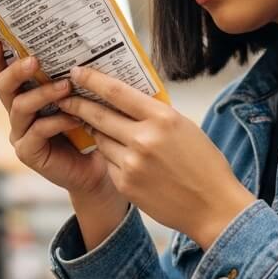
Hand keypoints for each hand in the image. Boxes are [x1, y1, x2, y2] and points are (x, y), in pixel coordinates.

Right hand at [0, 41, 123, 211]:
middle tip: (34, 60)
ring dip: (43, 94)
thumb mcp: (81, 97)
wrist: (98, 167)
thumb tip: (82, 44)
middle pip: (3, 87)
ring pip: (20, 107)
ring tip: (66, 86)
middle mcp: (17, 113)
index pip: (3, 73)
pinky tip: (76, 118)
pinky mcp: (28, 152)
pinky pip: (37, 131)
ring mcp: (20, 134)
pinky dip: (57, 122)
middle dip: (16, 71)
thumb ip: (72, 77)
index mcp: (25, 96)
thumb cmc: (91, 127)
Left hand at [57, 67, 255, 249]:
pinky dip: (111, 156)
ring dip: (97, 132)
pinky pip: (108, 162)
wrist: (213, 206)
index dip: (92, 80)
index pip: (117, 92)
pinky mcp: (125, 184)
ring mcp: (132, 163)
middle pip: (99, 115)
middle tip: (65, 97)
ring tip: (100, 128)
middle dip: (77, 104)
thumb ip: (155, 114)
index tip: (77, 72)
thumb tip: (126, 99)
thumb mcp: (184, 127)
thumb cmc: (203, 164)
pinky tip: (124, 157)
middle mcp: (144, 139)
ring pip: (100, 139)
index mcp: (163, 118)